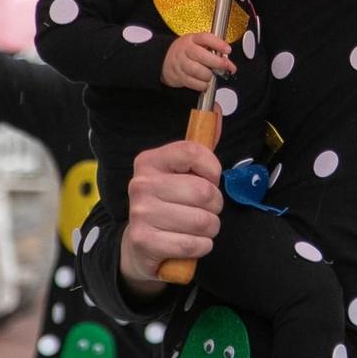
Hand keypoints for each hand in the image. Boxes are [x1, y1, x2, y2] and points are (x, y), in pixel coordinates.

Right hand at [118, 140, 224, 289]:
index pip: (193, 152)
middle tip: (206, 210)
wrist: (139, 246)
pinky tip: (191, 243)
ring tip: (197, 228)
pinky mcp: (144, 242)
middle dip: (215, 205)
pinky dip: (201, 247)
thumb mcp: (180, 174)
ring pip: (201, 221)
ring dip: (209, 229)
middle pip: (203, 191)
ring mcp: (140, 213)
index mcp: (149, 162)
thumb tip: (217, 110)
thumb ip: (199, 147)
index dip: (213, 168)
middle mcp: (141, 184)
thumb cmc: (168, 205)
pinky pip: (192, 244)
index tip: (211, 179)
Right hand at [162, 32, 235, 90]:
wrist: (165, 59)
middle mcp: (186, 50)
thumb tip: (229, 64)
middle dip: (217, 62)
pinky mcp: (179, 76)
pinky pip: (194, 83)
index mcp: (192, 39)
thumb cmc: (187, 51)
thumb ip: (214, 51)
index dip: (218, 44)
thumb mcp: (198, 44)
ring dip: (209, 75)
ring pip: (198, 71)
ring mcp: (181, 63)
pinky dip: (203, 85)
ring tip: (211, 75)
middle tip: (226, 66)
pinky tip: (205, 83)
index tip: (228, 50)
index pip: (205, 38)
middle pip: (202, 56)